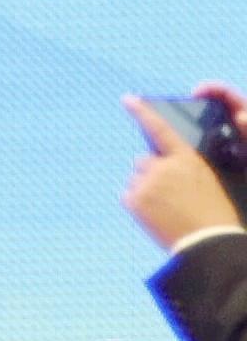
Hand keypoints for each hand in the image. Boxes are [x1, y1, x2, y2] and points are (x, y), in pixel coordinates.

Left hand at [123, 93, 242, 249]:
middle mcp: (162, 166)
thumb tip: (160, 162)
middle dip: (153, 173)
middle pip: (145, 161)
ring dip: (146, 188)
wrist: (207, 242)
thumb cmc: (213, 213)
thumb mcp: (205, 180)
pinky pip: (129, 195)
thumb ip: (181, 167)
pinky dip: (139, 204)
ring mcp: (146, 182)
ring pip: (137, 179)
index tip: (128, 98)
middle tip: (171, 195)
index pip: (160, 130)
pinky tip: (156, 215)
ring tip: (167, 208)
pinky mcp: (134, 200)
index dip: (142, 113)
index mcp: (186, 158)